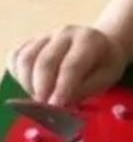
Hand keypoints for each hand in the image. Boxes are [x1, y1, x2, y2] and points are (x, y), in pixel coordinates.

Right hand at [5, 26, 128, 106]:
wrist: (100, 45)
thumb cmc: (104, 65)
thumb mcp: (107, 78)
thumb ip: (84, 89)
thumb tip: (58, 103)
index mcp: (89, 39)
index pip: (71, 65)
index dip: (62, 88)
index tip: (56, 106)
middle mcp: (65, 33)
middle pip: (45, 62)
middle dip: (43, 89)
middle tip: (46, 108)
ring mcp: (46, 36)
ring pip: (26, 60)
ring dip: (30, 85)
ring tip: (43, 98)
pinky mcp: (31, 42)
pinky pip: (16, 59)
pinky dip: (20, 77)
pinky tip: (34, 86)